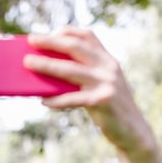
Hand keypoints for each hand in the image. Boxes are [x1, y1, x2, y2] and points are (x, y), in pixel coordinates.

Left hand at [24, 27, 155, 154]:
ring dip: (47, 65)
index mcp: (108, 60)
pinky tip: (43, 101)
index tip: (49, 33)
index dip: (67, 31)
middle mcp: (108, 67)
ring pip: (70, 70)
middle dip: (51, 41)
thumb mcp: (100, 86)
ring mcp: (106, 83)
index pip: (88, 36)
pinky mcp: (102, 101)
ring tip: (28, 64)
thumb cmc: (109, 109)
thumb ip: (82, 77)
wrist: (133, 131)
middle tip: (31, 39)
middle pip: (76, 48)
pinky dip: (56, 100)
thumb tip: (47, 72)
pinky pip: (73, 99)